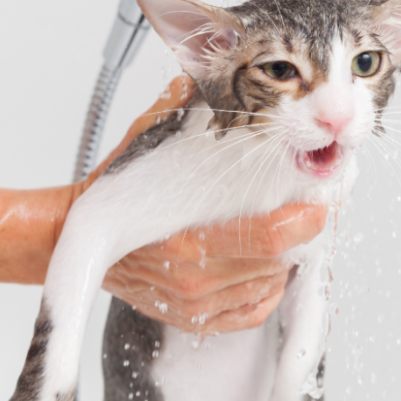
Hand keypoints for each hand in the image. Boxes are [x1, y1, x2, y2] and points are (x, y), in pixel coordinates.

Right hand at [80, 76, 327, 333]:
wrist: (82, 242)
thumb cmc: (114, 196)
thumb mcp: (141, 145)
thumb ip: (174, 112)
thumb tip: (197, 79)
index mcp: (187, 239)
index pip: (272, 237)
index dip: (306, 219)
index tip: (318, 201)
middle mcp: (195, 279)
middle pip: (279, 260)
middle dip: (299, 233)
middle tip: (305, 207)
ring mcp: (197, 305)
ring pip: (272, 283)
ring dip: (283, 259)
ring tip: (276, 229)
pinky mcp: (197, 321)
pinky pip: (255, 309)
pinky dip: (266, 286)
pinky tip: (258, 262)